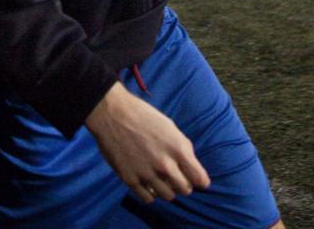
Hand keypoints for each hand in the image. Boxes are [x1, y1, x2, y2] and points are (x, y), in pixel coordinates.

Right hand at [84, 81, 208, 203]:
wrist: (112, 114)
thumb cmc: (143, 116)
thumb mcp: (171, 127)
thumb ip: (183, 148)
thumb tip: (191, 166)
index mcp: (178, 148)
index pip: (200, 179)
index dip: (200, 180)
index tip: (197, 179)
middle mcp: (165, 164)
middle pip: (185, 190)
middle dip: (184, 184)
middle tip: (177, 178)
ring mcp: (147, 174)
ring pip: (168, 196)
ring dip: (168, 190)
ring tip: (162, 180)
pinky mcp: (130, 179)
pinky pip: (148, 198)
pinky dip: (151, 193)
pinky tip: (148, 183)